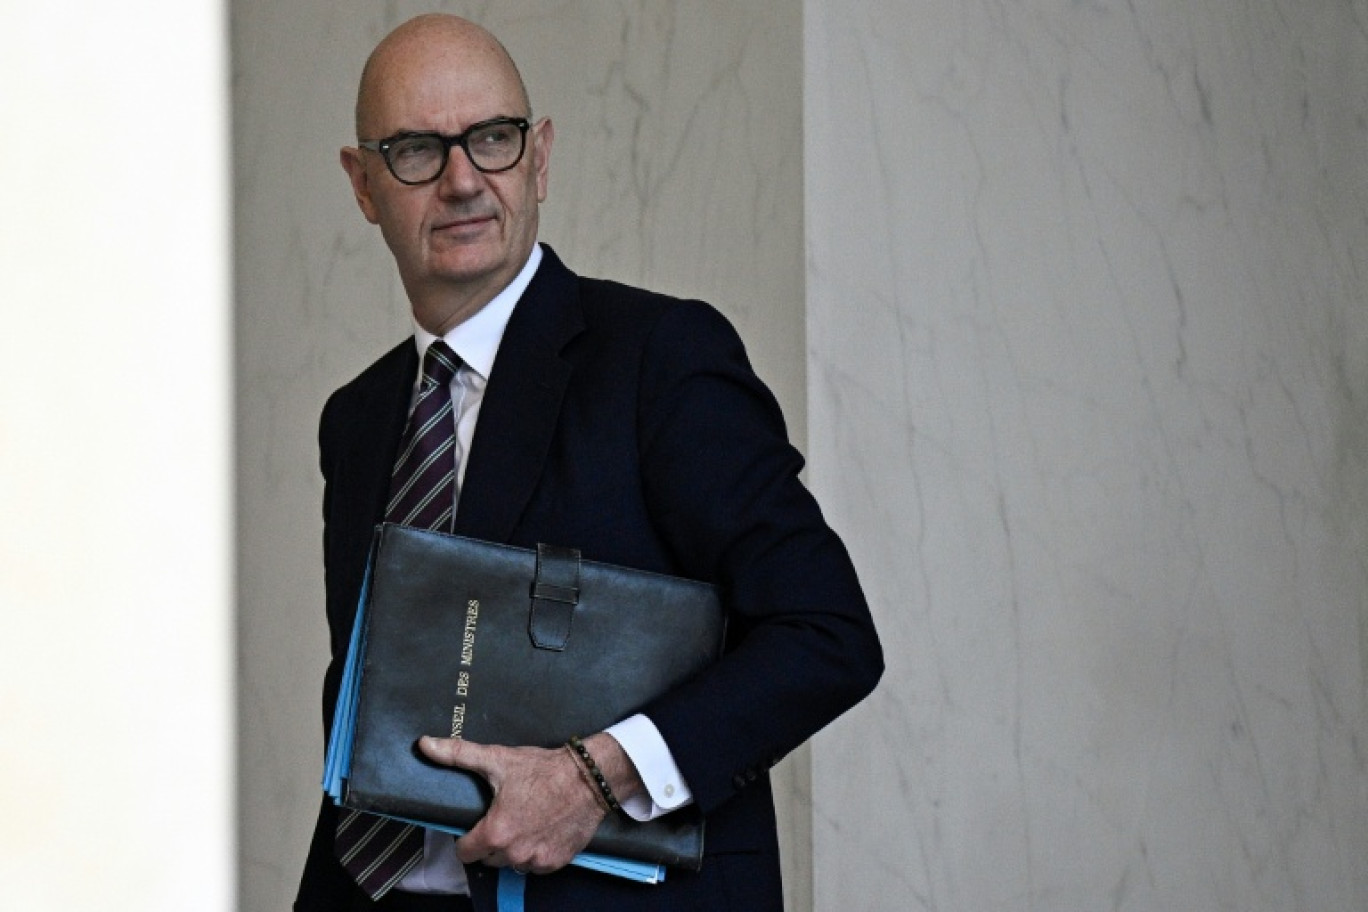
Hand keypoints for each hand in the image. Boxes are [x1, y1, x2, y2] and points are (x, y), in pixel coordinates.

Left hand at [417, 735, 629, 873]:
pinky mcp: (556, 862)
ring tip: (524, 822)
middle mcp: (514, 852)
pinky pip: (536, 866)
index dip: (467, 838)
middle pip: (489, 858)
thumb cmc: (544, 770)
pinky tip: (541, 831)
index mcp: (496, 832)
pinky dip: (536, 853)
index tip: (475, 826)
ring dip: (514, 849)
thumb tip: (426, 745)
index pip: (465, 853)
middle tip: (504, 817)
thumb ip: (458, 754)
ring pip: (513, 863)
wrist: (588, 778)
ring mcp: (537, 860)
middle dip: (492, 842)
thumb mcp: (498, 759)